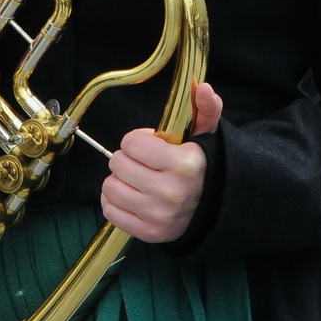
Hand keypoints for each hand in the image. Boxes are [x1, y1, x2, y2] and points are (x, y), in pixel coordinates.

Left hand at [100, 83, 221, 243]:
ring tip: (136, 179)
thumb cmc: (199, 166)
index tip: (150, 145)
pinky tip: (130, 195)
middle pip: (117, 163)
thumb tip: (202, 87)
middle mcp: (171, 192)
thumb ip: (205, 107)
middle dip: (126, 158)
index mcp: (184, 164)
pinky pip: (110, 211)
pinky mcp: (149, 233)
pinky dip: (114, 201)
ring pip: (110, 187)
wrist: (210, 207)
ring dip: (119, 180)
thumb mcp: (205, 134)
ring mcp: (159, 216)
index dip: (137, 140)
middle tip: (142, 162)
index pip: (132, 143)